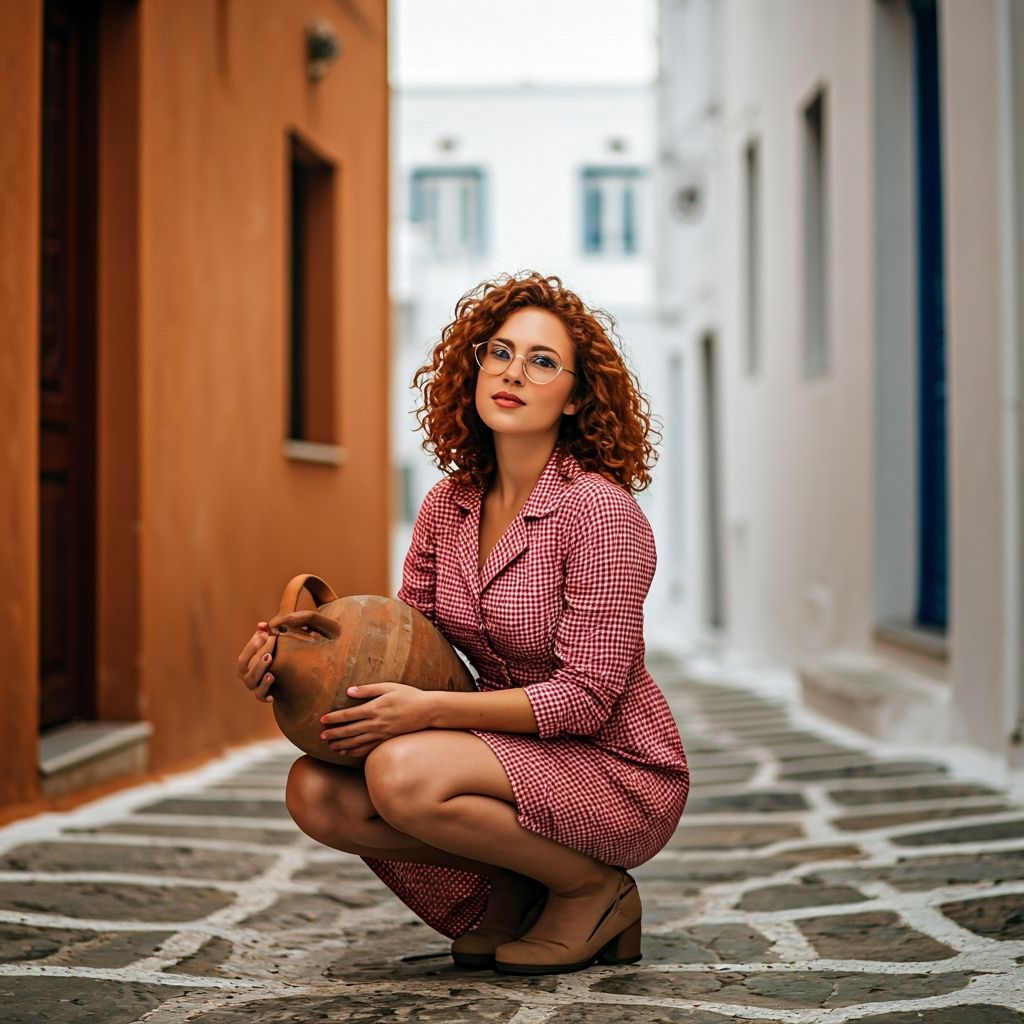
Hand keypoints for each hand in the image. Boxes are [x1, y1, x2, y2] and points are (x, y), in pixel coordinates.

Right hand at [236, 621, 275, 701]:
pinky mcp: (264, 695)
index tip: (265, 636)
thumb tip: (262, 625)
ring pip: (253, 685)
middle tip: (270, 655)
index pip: (245, 656)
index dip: (253, 646)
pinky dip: (266, 697)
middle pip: (249, 671)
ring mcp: (254, 686)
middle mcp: (246, 676)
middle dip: (259, 663)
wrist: (280, 675)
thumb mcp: (266, 643)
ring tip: (271, 675)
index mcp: (244, 664)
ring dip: (262, 681)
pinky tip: (272, 696)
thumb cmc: (270, 654)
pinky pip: (262, 698)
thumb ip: (264, 632)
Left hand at [319, 683, 433, 758]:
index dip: (334, 718)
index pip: (348, 715)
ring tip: (330, 747)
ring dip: (342, 745)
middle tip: (321, 737)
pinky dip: (356, 752)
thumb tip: (349, 691)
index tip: (323, 720)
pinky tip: (347, 753)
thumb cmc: (409, 695)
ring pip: (357, 742)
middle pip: (349, 730)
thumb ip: (368, 689)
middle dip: (334, 734)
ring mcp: (381, 734)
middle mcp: (376, 723)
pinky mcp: (387, 740)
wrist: (428, 711)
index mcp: (374, 708)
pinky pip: (368, 749)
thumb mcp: (389, 687)